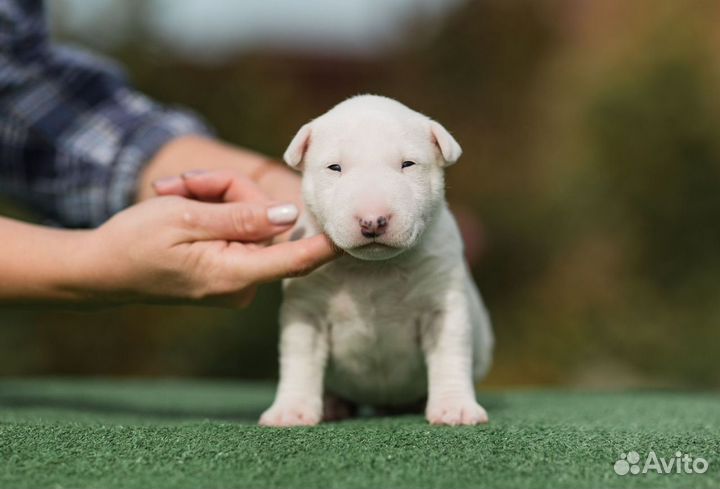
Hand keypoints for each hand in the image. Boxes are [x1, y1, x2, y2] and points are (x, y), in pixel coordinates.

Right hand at [78, 196, 336, 305]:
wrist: (98, 269)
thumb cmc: (135, 243)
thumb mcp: (187, 220)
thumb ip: (242, 218)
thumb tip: (288, 215)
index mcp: (235, 274)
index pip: (297, 260)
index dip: (329, 244)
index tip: (359, 232)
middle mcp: (242, 281)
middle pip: (264, 222)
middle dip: (228, 191)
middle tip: (181, 185)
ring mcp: (234, 276)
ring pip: (247, 219)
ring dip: (212, 196)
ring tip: (171, 193)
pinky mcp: (225, 267)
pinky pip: (234, 229)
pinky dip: (210, 210)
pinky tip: (177, 203)